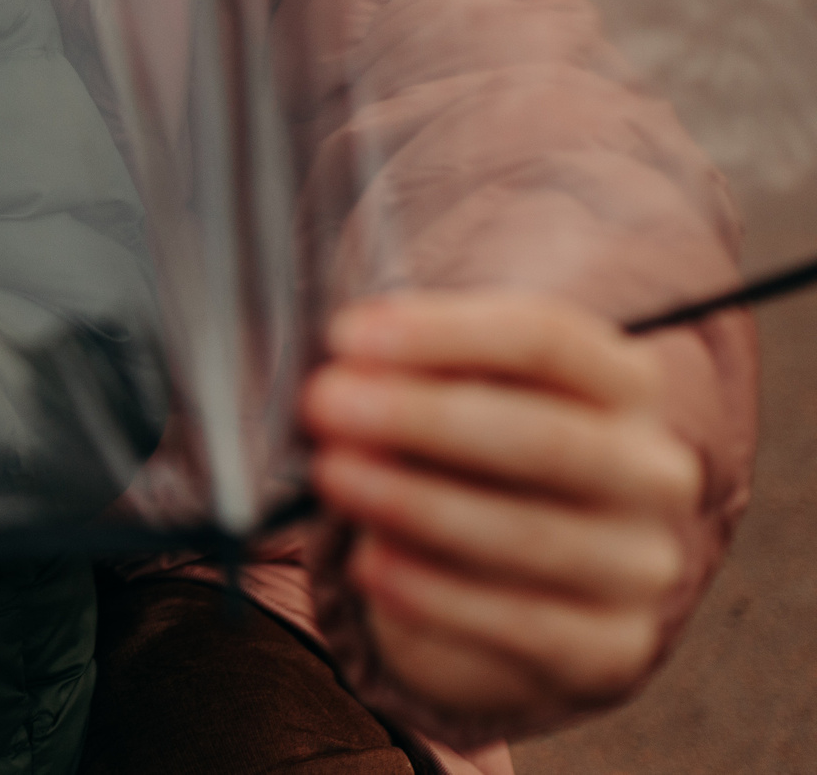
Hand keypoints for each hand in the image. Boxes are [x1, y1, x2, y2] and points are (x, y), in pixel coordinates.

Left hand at [302, 291, 704, 724]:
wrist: (505, 583)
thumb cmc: (464, 459)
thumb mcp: (444, 400)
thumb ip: (408, 380)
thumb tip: (348, 376)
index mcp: (623, 382)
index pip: (548, 339)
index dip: (444, 333)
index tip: (348, 335)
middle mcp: (653, 471)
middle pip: (546, 435)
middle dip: (424, 417)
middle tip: (325, 403)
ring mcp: (640, 563)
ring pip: (531, 534)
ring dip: (416, 503)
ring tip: (332, 476)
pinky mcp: (611, 645)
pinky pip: (522, 622)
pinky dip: (434, 593)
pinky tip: (369, 565)